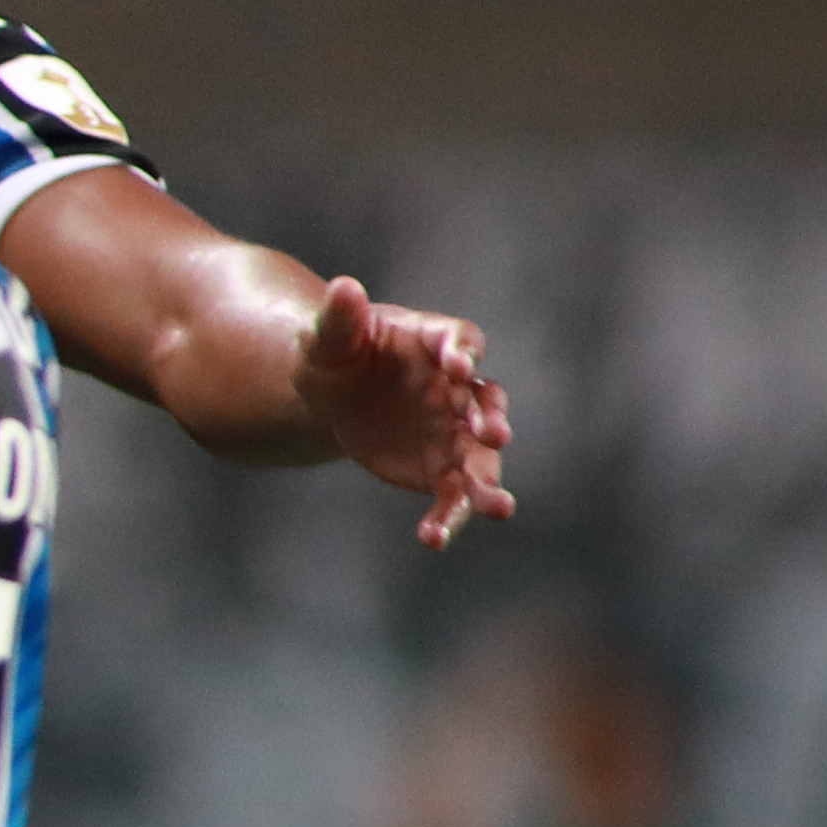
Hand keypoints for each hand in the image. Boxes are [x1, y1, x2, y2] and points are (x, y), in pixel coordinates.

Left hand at [293, 275, 514, 547]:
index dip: (462, 351)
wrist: (332, 394)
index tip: (459, 364)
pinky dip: (446, 517)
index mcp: (435, 343)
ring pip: (480, 456)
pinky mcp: (440, 466)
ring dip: (489, 481)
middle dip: (490, 418)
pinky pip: (451, 494)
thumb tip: (343, 287)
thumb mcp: (328, 337)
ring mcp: (454, 429)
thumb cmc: (335, 353)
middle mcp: (457, 387)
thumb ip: (339, 317)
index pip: (460, 341)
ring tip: (498, 508)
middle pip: (484, 402)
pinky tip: (432, 539)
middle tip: (494, 434)